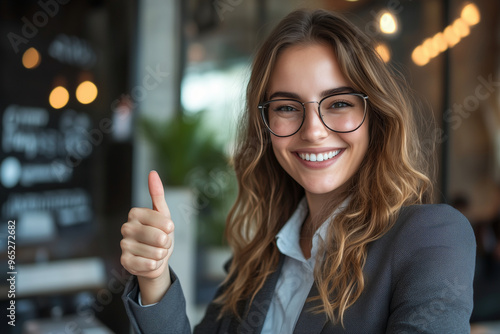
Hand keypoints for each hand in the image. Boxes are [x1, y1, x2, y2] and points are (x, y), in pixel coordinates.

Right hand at [120, 171, 173, 303]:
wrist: (155, 258)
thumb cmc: (160, 233)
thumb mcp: (163, 214)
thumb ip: (157, 194)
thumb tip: (152, 173)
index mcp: (135, 213)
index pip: (164, 222)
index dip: (170, 229)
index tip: (166, 229)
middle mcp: (126, 227)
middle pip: (160, 238)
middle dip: (167, 243)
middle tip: (162, 242)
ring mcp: (124, 245)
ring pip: (156, 252)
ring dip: (161, 254)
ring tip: (156, 252)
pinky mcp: (125, 262)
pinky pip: (148, 264)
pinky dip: (155, 265)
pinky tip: (150, 262)